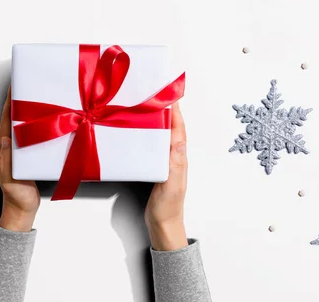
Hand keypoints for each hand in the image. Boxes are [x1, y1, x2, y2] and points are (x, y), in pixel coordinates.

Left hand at [0, 86, 40, 231]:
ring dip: (29, 111)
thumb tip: (4, 139)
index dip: (9, 103)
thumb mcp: (10, 181)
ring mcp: (20, 151)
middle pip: (14, 118)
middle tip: (29, 85)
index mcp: (4, 149)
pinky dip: (38, 125)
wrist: (23, 211)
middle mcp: (11, 147)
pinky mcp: (30, 156)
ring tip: (39, 97)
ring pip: (24, 126)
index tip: (14, 87)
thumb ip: (5, 162)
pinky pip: (33, 136)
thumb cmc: (17, 197)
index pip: (6, 121)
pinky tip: (47, 120)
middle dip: (19, 101)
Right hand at [145, 102, 188, 250]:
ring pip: (161, 136)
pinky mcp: (155, 168)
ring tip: (143, 106)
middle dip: (164, 110)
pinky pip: (152, 146)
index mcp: (179, 158)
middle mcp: (173, 157)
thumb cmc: (167, 207)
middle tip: (153, 93)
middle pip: (170, 128)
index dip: (175, 111)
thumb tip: (180, 140)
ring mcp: (164, 162)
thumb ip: (175, 164)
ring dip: (155, 120)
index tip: (168, 93)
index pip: (178, 129)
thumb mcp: (172, 185)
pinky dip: (147, 135)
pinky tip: (138, 131)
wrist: (162, 226)